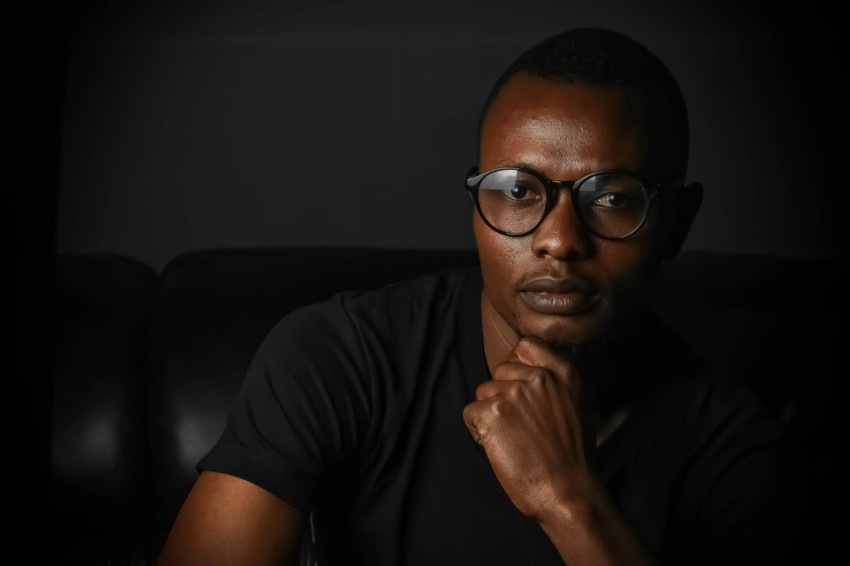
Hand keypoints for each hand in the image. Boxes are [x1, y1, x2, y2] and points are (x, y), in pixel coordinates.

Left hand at [463, 336, 596, 519]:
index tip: (520, 388)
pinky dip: (478, 431)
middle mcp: (540, 377)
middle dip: (502, 395)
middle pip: (500, 371)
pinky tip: (499, 447)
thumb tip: (533, 369)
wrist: (568, 492)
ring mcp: (515, 392)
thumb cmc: (573, 457)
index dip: (516, 366)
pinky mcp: (492, 412)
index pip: (525, 346)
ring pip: (484, 392)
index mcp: (565, 372)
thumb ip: (558, 381)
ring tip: (512, 439)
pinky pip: (470, 413)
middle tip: (519, 424)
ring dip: (490, 415)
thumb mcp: (580, 405)